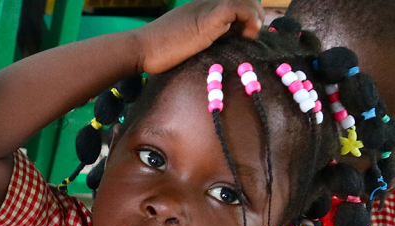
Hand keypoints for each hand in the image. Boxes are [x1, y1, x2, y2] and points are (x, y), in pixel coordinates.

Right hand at [136, 0, 263, 73]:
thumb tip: (216, 51)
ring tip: (250, 35)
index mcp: (200, 8)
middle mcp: (206, 3)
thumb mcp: (183, 43)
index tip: (247, 35)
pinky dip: (249, 19)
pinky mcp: (208, 18)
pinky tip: (247, 35)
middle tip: (251, 36)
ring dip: (255, 17)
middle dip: (254, 14)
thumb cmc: (155, 53)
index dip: (246, 15)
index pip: (232, 4)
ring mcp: (207, 8)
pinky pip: (238, 8)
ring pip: (244, 0)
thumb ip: (200, 41)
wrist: (140, 48)